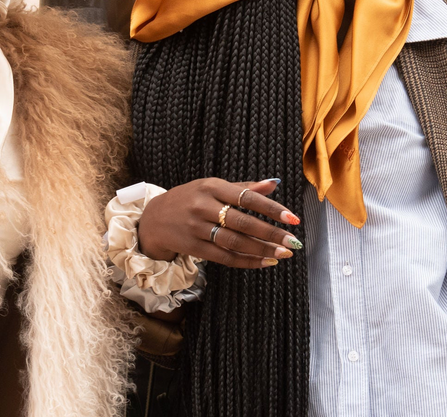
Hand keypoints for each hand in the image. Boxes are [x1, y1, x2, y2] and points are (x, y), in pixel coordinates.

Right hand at [136, 178, 301, 268]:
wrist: (153, 219)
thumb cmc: (189, 199)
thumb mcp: (211, 187)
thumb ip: (243, 188)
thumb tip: (273, 184)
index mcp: (210, 186)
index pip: (246, 197)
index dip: (271, 208)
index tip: (292, 218)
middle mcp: (203, 206)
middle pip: (242, 222)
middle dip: (270, 233)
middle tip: (293, 241)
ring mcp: (196, 228)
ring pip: (235, 242)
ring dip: (262, 250)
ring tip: (283, 253)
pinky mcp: (193, 247)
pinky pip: (224, 257)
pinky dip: (246, 261)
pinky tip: (264, 262)